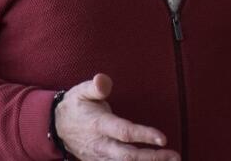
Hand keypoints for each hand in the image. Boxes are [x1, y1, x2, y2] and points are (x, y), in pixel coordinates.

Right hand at [55, 74, 179, 160]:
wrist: (56, 126)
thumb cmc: (75, 106)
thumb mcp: (81, 91)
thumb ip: (95, 87)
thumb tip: (102, 79)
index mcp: (98, 124)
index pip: (124, 132)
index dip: (144, 135)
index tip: (163, 138)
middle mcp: (101, 144)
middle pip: (128, 157)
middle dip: (153, 158)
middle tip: (174, 155)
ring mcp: (100, 157)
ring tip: (171, 160)